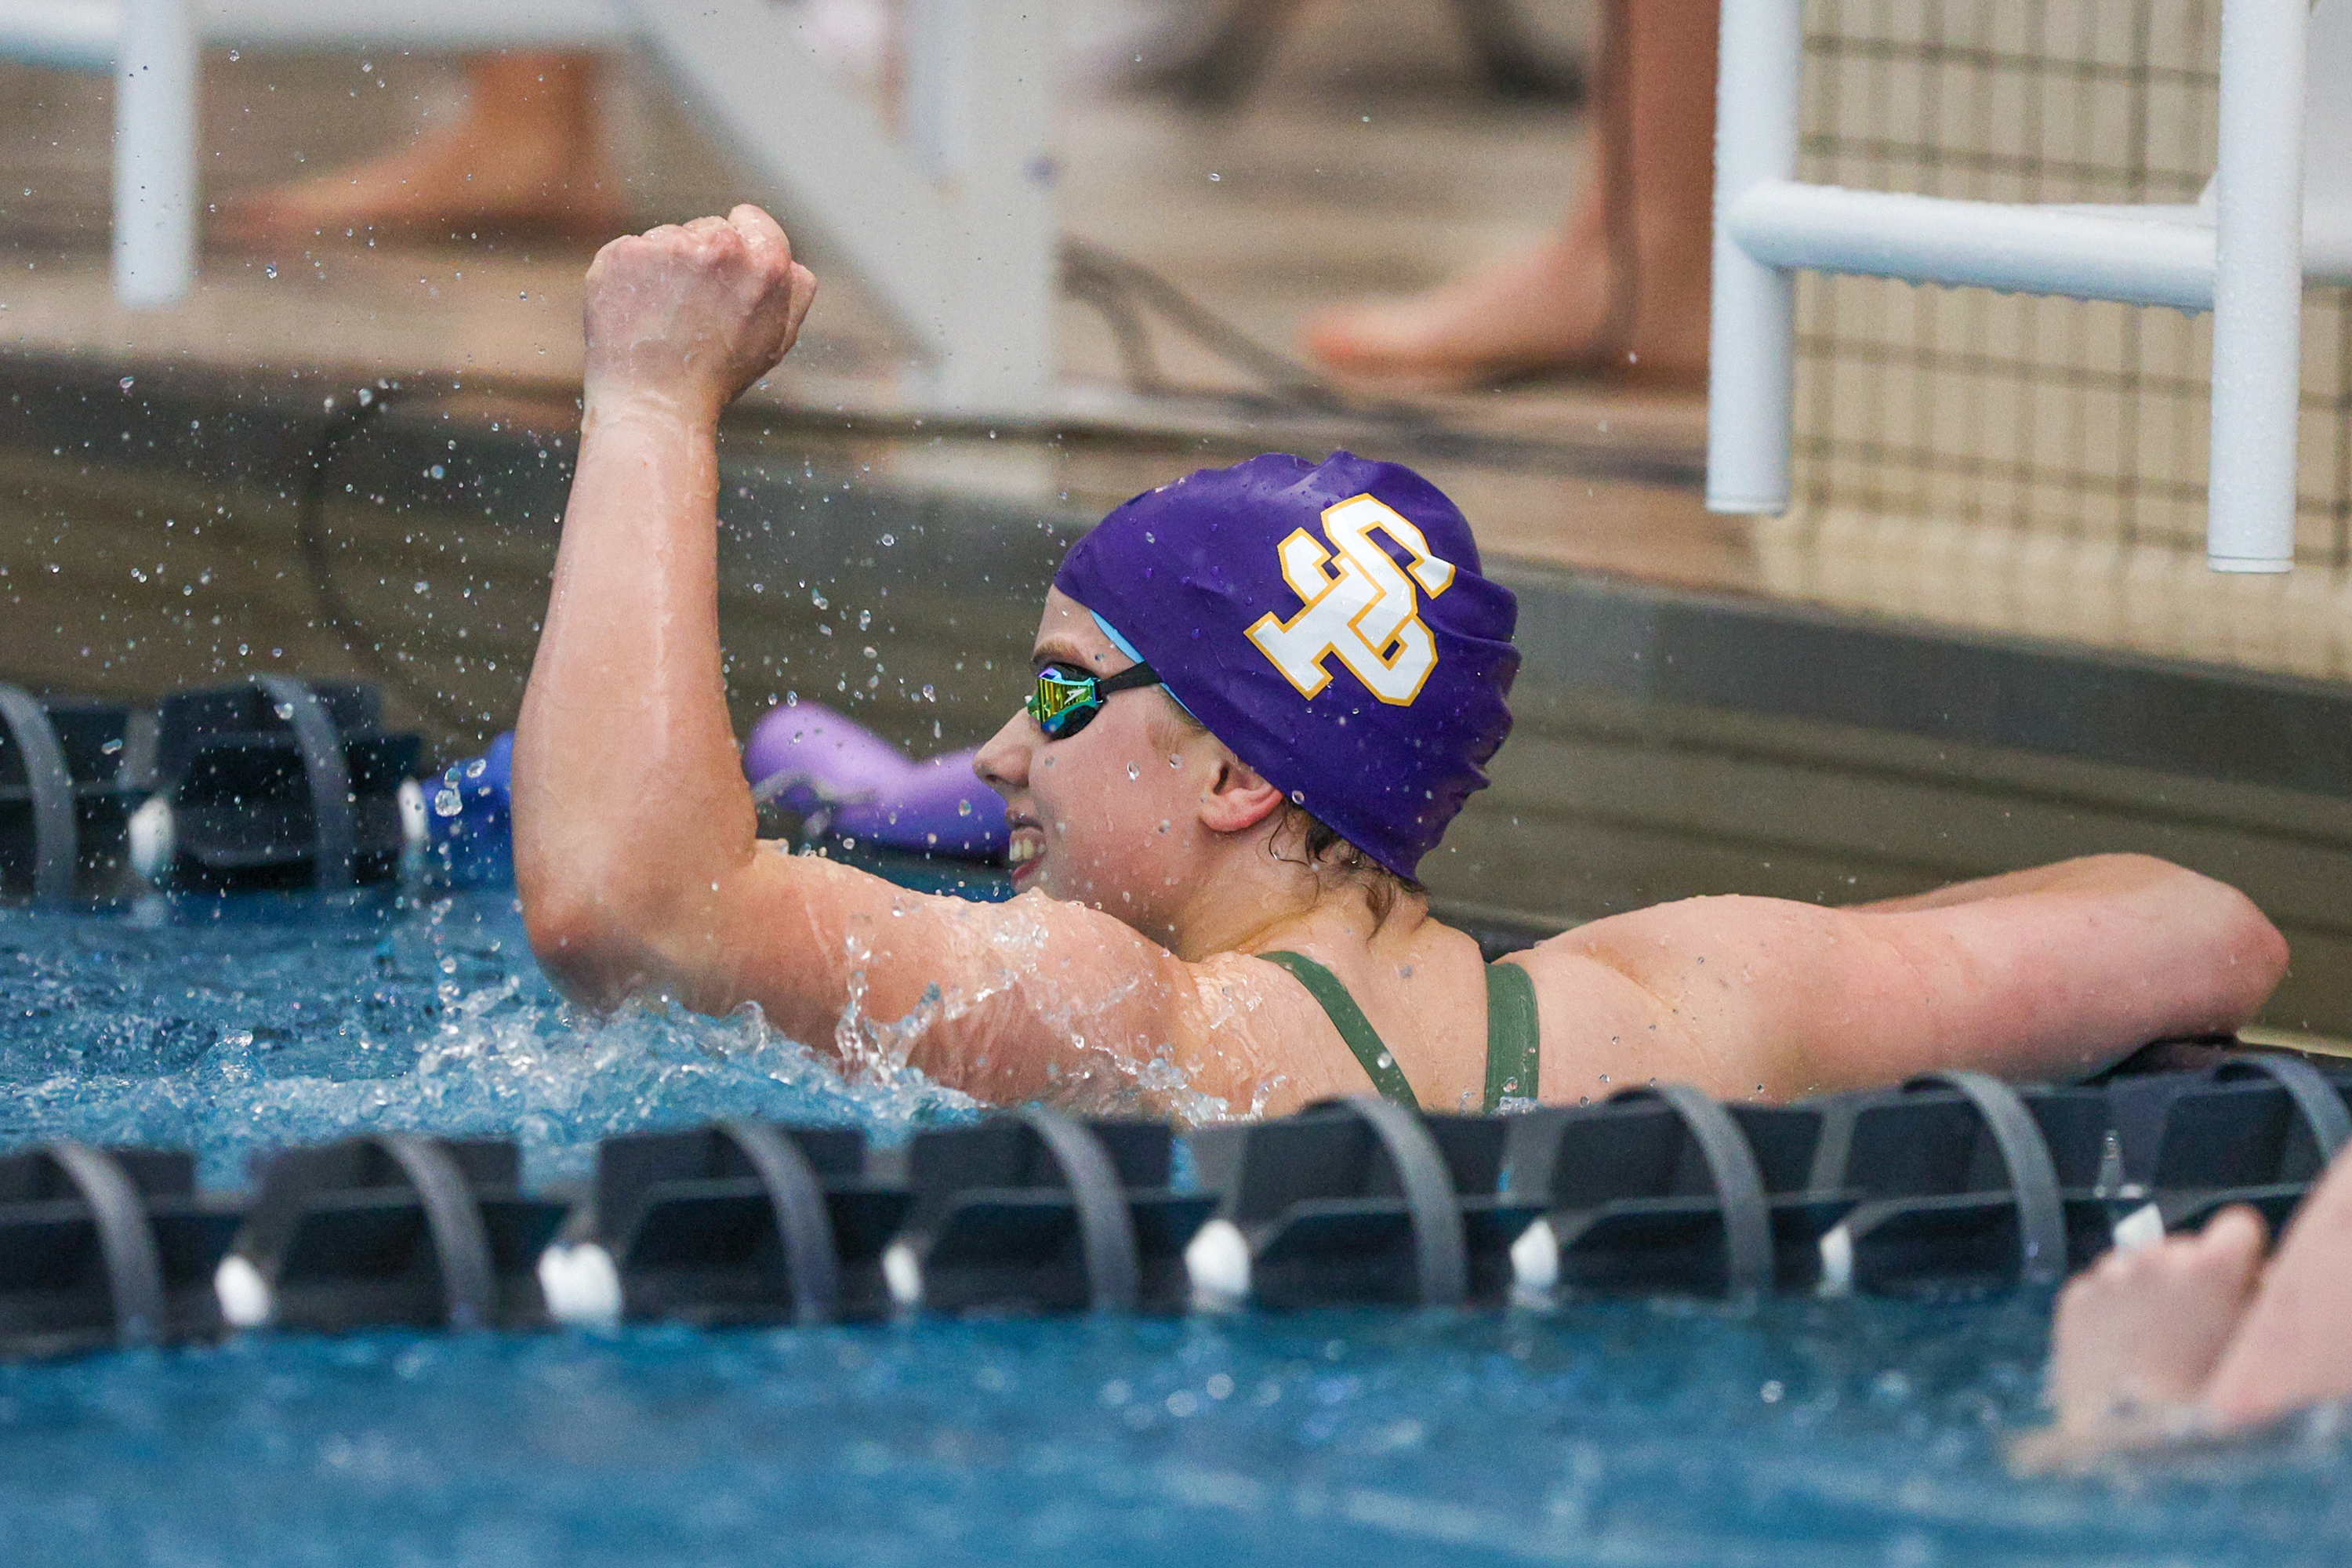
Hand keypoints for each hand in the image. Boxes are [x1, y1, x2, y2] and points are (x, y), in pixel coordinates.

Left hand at [581, 205, 817, 420]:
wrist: (655, 404)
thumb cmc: (718, 377)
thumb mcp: (776, 338)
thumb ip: (792, 291)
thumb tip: (790, 261)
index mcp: (767, 263)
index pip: (751, 219)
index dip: (741, 246)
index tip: (726, 278)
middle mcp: (721, 247)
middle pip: (709, 229)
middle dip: (703, 260)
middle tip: (694, 312)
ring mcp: (668, 247)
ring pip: (668, 239)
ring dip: (666, 268)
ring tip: (665, 317)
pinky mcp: (624, 254)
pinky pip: (630, 251)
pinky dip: (630, 276)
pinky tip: (637, 312)